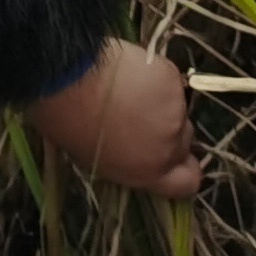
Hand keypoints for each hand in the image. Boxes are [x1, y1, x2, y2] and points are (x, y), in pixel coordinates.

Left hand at [27, 39, 202, 199]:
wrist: (68, 78)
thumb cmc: (67, 123)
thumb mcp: (94, 160)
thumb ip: (128, 163)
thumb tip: (136, 155)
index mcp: (150, 172)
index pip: (189, 182)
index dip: (182, 170)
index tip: (169, 158)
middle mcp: (170, 145)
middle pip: (185, 142)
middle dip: (167, 132)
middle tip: (140, 117)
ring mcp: (175, 109)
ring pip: (178, 108)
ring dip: (162, 103)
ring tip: (130, 92)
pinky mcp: (172, 78)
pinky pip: (170, 81)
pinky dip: (157, 79)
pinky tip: (132, 73)